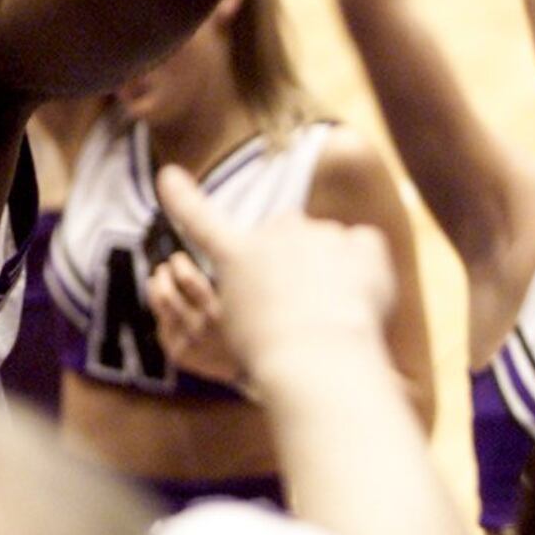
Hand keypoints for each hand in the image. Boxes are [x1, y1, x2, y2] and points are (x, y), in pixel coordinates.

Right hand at [155, 166, 394, 385]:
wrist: (316, 358)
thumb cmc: (269, 354)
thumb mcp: (237, 327)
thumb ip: (247, 299)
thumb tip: (268, 296)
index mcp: (234, 254)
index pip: (200, 219)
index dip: (182, 197)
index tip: (168, 175)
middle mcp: (272, 232)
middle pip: (285, 229)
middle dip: (292, 252)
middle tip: (300, 299)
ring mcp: (317, 233)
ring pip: (328, 240)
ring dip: (331, 264)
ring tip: (333, 313)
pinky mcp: (356, 243)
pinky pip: (364, 243)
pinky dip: (367, 264)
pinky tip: (361, 297)